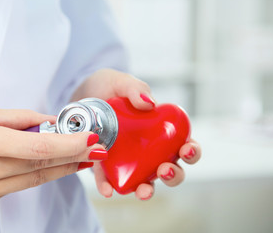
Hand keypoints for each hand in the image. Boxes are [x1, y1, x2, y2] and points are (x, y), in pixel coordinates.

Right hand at [0, 108, 105, 204]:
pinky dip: (40, 175)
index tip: (91, 139)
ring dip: (62, 168)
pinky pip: (20, 185)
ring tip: (82, 159)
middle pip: (42, 165)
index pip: (39, 147)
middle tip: (96, 149)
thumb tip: (51, 122)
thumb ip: (21, 118)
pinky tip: (54, 166)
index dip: (70, 145)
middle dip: (74, 157)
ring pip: (35, 179)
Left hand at [72, 69, 201, 199]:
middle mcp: (148, 148)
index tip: (187, 149)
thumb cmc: (107, 87)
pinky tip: (108, 191)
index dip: (192, 150)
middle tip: (165, 170)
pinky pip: (110, 179)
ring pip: (145, 180)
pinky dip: (110, 187)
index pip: (184, 143)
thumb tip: (150, 103)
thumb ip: (135, 88)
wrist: (79, 94)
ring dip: (148, 189)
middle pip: (170, 168)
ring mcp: (129, 159)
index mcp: (159, 128)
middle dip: (174, 175)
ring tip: (143, 190)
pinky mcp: (107, 164)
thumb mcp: (121, 81)